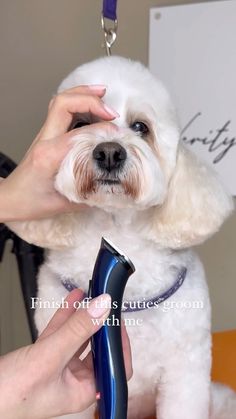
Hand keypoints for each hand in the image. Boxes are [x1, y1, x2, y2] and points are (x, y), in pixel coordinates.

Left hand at [0, 85, 118, 221]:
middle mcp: (45, 140)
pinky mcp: (47, 135)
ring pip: (61, 102)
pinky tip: (91, 106)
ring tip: (103, 94)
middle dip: (90, 101)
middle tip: (112, 112)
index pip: (78, 133)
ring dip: (82, 94)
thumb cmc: (30, 202)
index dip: (101, 130)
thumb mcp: (62, 205)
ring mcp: (44, 135)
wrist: (10, 198)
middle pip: (63, 104)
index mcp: (48, 157)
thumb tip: (111, 188)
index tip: (117, 136)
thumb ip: (87, 195)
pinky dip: (78, 102)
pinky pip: (61, 110)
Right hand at [0, 289, 131, 418]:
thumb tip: (103, 307)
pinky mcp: (42, 358)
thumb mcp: (49, 358)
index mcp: (82, 391)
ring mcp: (57, 368)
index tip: (118, 319)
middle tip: (105, 302)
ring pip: (77, 337)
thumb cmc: (10, 395)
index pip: (115, 368)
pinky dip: (66, 316)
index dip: (120, 344)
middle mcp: (73, 381)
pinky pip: (60, 334)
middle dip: (101, 324)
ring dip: (83, 316)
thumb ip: (77, 331)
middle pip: (97, 349)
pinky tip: (73, 299)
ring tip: (92, 293)